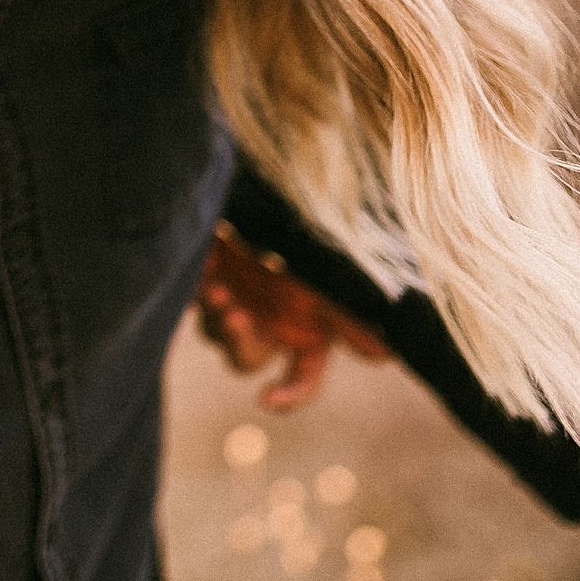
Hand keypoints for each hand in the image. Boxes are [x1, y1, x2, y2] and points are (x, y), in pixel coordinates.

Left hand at [195, 225, 389, 409]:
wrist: (275, 181)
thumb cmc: (314, 230)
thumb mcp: (336, 271)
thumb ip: (354, 314)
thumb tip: (386, 353)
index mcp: (309, 330)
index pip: (302, 379)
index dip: (289, 395)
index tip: (266, 399)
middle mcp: (272, 321)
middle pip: (247, 359)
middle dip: (240, 344)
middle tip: (237, 316)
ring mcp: (238, 298)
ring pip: (216, 331)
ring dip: (216, 316)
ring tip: (218, 289)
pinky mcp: (208, 276)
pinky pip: (193, 298)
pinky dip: (196, 289)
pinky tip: (205, 268)